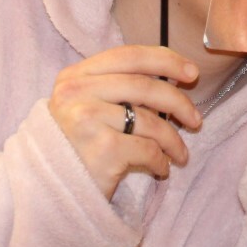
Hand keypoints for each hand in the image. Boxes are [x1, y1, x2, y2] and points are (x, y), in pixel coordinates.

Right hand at [48, 45, 202, 198]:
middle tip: (196, 120)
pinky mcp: (101, 149)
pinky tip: (161, 169)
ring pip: (150, 120)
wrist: (49, 190)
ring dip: (173, 139)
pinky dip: (161, 160)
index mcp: (75, 76)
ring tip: (180, 153)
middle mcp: (76, 92)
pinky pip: (148, 149)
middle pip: (144, 86)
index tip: (192, 72)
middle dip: (179, 102)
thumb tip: (177, 75)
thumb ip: (119, 86)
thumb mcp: (87, 105)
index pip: (129, 56)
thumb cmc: (77, 146)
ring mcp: (86, 119)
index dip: (165, 61)